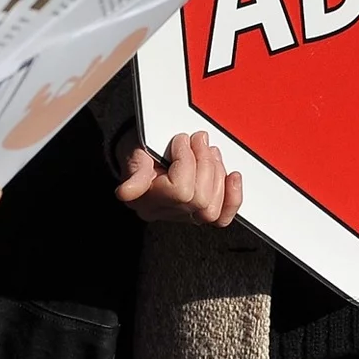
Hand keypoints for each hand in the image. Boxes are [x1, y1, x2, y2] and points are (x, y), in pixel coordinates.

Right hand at [115, 131, 242, 226]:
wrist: (145, 150)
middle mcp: (166, 212)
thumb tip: (126, 192)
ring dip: (217, 174)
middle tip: (198, 141)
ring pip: (212, 209)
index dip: (186, 161)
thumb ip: (135, 171)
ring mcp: (184, 214)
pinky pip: (221, 217)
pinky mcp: (201, 211)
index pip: (180, 191)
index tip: (181, 140)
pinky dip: (232, 198)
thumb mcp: (134, 154)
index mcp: (147, 200)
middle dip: (204, 163)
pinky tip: (233, 178)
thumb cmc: (141, 151)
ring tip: (209, 152)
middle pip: (200, 200)